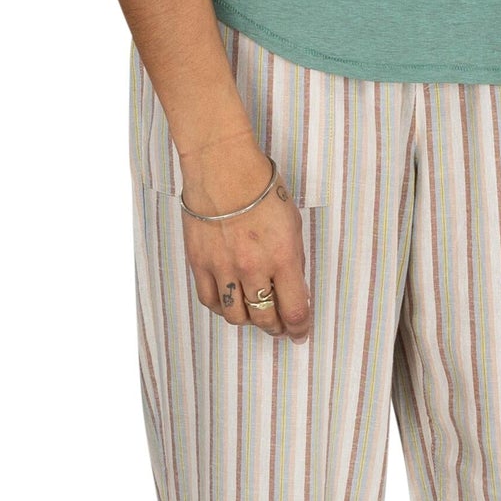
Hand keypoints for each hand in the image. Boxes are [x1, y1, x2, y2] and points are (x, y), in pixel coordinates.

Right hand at [178, 137, 312, 344]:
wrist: (223, 168)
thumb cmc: (261, 188)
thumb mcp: (292, 222)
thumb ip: (292, 259)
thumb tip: (292, 287)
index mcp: (282, 257)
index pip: (294, 310)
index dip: (299, 328)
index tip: (300, 332)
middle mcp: (253, 268)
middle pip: (265, 318)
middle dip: (276, 327)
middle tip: (279, 325)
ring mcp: (223, 268)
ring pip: (235, 316)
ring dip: (249, 321)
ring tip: (254, 314)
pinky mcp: (200, 263)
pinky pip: (210, 300)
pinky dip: (221, 308)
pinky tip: (229, 302)